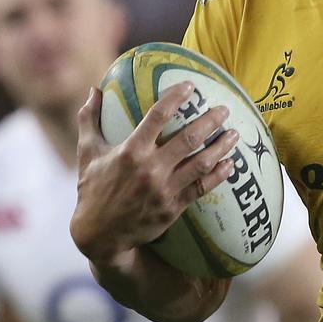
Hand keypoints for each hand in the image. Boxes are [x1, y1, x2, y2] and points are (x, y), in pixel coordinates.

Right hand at [69, 82, 238, 266]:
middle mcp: (150, 169)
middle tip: (225, 109)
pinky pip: (201, 188)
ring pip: (201, 163)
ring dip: (221, 147)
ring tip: (235, 133)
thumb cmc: (93, 189)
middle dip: (210, 121)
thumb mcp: (87, 153)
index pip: (157, 117)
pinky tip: (231, 164)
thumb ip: (89, 119)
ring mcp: (164, 189)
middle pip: (188, 139)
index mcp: (130, 151)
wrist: (99, 236)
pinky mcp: (173, 208)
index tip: (190, 86)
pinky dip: (219, 175)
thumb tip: (94, 89)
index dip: (175, 98)